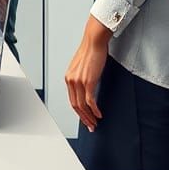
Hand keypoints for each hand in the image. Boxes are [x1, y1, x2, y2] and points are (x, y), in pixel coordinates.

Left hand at [65, 16, 110, 131]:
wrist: (93, 42)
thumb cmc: (90, 53)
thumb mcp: (81, 68)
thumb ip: (81, 79)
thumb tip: (86, 90)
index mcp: (68, 77)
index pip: (71, 99)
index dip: (78, 112)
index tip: (85, 119)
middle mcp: (71, 80)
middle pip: (75, 105)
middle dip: (83, 118)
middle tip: (91, 126)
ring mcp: (78, 81)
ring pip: (82, 105)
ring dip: (89, 117)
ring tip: (95, 123)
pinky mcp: (88, 81)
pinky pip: (90, 101)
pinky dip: (95, 110)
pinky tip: (99, 115)